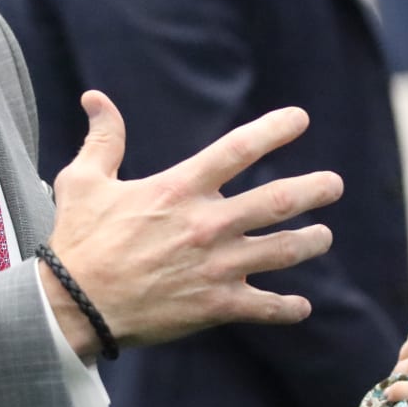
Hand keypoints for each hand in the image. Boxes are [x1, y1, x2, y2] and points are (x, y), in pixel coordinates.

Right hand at [42, 90, 342, 355]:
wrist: (73, 306)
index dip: (274, 130)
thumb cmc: (78, 241)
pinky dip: (287, 308)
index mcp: (180, 189)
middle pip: (277, 200)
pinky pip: (264, 307)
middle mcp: (207, 224)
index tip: (300, 120)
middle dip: (314, 189)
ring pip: (281, 251)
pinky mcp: (214, 305)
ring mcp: (216, 266)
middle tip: (334, 184)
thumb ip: (103, 138)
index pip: (238, 149)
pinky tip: (302, 306)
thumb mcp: (84, 180)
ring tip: (324, 236)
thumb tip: (95, 98)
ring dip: (309, 242)